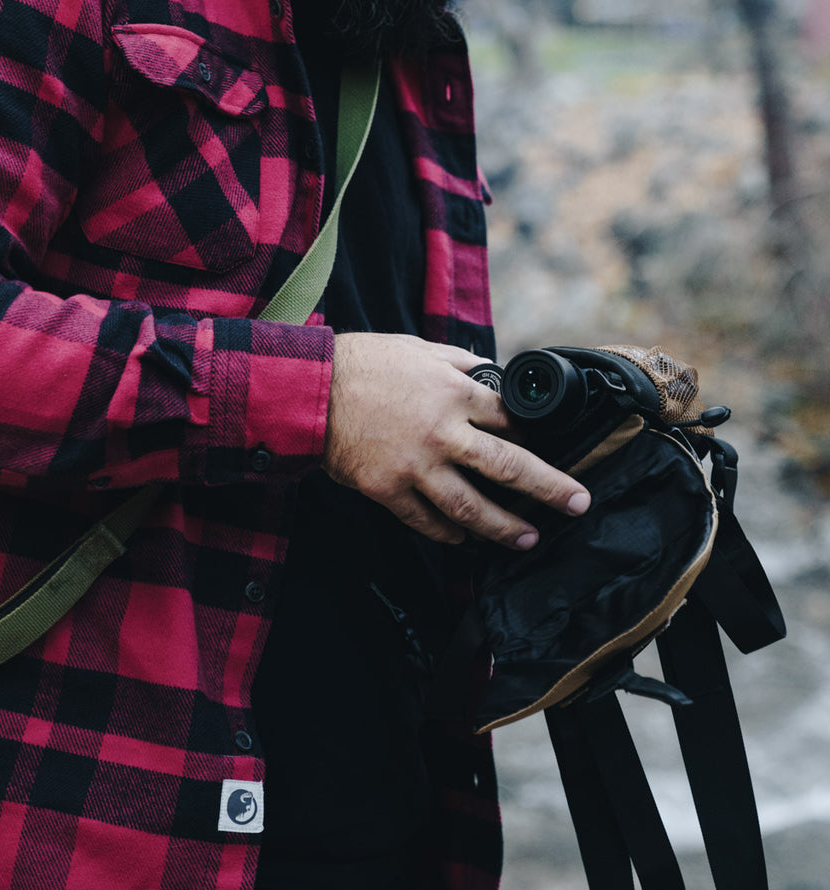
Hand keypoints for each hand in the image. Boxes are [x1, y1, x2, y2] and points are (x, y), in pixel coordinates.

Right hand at [322, 331, 590, 547]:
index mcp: (455, 394)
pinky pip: (425, 521)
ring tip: (527, 539)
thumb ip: (459, 364)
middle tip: (578, 504)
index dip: (537, 436)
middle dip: (550, 489)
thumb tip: (489, 372)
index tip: (554, 449)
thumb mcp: (419, 349)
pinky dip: (448, 534)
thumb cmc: (364, 363)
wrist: (310, 389)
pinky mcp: (388, 490)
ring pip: (471, 508)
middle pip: (509, 468)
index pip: (512, 421)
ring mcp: (415, 467)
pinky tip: (465, 541)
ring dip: (503, 527)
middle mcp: (443, 434)